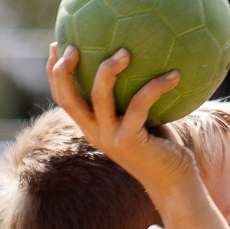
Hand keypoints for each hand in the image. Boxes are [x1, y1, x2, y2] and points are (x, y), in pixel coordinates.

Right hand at [46, 43, 193, 195]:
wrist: (175, 185)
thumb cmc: (165, 150)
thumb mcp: (146, 120)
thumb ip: (137, 96)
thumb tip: (147, 58)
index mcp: (93, 127)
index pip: (64, 98)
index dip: (54, 72)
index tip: (57, 44)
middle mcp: (95, 133)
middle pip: (67, 98)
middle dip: (63, 70)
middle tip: (73, 45)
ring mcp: (110, 138)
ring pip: (99, 96)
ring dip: (109, 69)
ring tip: (125, 51)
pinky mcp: (130, 141)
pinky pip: (139, 104)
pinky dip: (156, 86)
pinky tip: (174, 74)